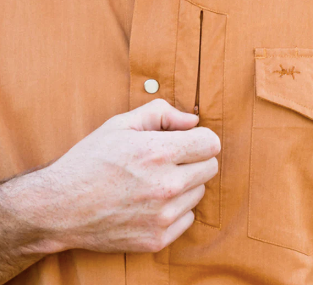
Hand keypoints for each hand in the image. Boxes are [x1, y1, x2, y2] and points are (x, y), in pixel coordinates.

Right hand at [40, 99, 219, 253]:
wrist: (60, 206)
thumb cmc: (90, 160)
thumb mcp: (120, 124)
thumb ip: (161, 113)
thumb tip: (193, 121)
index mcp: (159, 152)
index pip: (211, 144)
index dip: (201, 139)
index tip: (188, 141)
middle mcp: (167, 186)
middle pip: (210, 168)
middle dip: (195, 160)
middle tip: (170, 160)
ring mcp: (163, 216)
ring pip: (199, 192)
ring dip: (185, 185)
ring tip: (155, 182)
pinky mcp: (158, 239)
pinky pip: (187, 218)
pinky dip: (176, 209)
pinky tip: (151, 203)